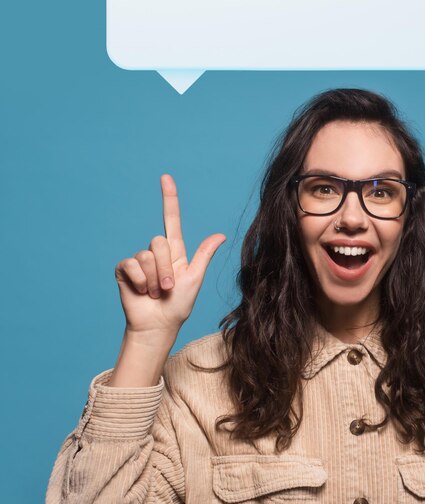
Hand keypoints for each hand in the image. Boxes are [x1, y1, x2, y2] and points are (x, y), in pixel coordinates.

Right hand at [114, 174, 225, 340]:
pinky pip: (131, 264)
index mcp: (175, 252)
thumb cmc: (178, 305)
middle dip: (165, 269)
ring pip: (147, 256)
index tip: (166, 177)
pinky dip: (140, 281)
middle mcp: (156, 253)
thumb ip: (203, 255)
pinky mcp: (124, 270)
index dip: (169, 198)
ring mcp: (139, 261)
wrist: (158, 326)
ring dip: (154, 279)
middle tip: (167, 288)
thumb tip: (221, 235)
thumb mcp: (195, 279)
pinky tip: (141, 292)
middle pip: (159, 242)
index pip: (172, 219)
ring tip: (155, 293)